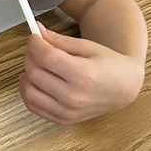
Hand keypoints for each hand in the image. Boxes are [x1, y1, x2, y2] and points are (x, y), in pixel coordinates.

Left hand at [19, 24, 143, 124]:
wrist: (123, 88)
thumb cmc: (109, 65)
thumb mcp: (87, 47)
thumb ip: (59, 40)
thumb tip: (38, 31)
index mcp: (84, 75)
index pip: (47, 57)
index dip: (34, 44)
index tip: (34, 37)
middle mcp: (75, 97)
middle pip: (35, 73)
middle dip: (29, 56)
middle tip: (35, 49)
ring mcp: (68, 111)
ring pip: (29, 92)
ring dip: (26, 75)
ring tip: (35, 65)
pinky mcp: (63, 119)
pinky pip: (33, 106)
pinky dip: (28, 92)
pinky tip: (35, 81)